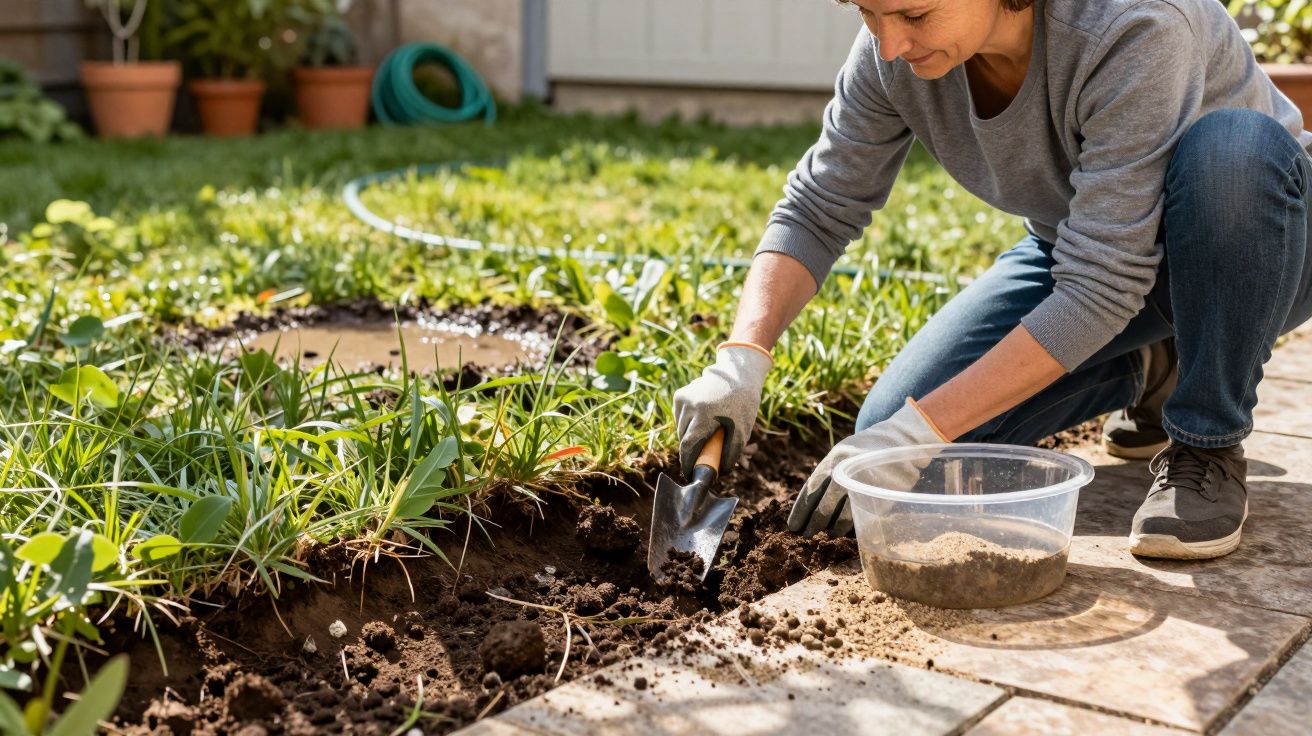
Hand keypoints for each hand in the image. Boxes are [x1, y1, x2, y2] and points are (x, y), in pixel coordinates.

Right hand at [673, 343, 772, 476]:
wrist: (737, 373)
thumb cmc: (743, 402)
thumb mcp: (743, 429)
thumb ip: (732, 453)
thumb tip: (721, 472)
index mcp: (704, 414)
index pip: (688, 446)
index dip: (688, 463)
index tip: (690, 475)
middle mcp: (689, 405)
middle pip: (684, 439)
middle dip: (692, 451)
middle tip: (705, 457)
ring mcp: (682, 398)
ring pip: (680, 428)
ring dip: (690, 437)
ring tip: (707, 434)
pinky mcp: (679, 395)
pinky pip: (680, 418)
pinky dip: (688, 424)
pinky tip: (702, 419)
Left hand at [788, 399, 947, 536]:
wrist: (899, 440)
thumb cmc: (864, 450)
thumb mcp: (842, 453)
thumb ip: (826, 475)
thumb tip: (807, 507)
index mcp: (834, 461)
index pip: (811, 491)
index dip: (800, 512)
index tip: (793, 526)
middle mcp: (847, 473)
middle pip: (825, 506)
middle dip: (815, 523)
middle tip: (808, 534)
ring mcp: (866, 485)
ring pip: (845, 516)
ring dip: (836, 528)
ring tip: (831, 533)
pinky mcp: (883, 495)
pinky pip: (865, 517)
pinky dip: (856, 526)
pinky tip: (850, 530)